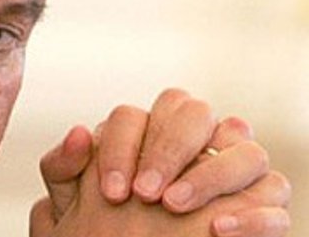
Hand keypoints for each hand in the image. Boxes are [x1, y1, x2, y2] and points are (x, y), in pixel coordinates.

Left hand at [32, 89, 291, 235]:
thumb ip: (64, 168)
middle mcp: (195, 140)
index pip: (137, 115)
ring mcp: (234, 169)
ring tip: (174, 206)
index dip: (123, 147)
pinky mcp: (263, 205)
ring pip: (243, 148)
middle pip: (193, 113)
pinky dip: (251, 212)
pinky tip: (218, 229)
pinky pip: (275, 194)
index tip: (113, 192)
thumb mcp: (72, 201)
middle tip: (145, 195)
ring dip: (210, 174)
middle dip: (168, 149)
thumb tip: (79, 133)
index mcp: (144, 131)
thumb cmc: (98, 227)